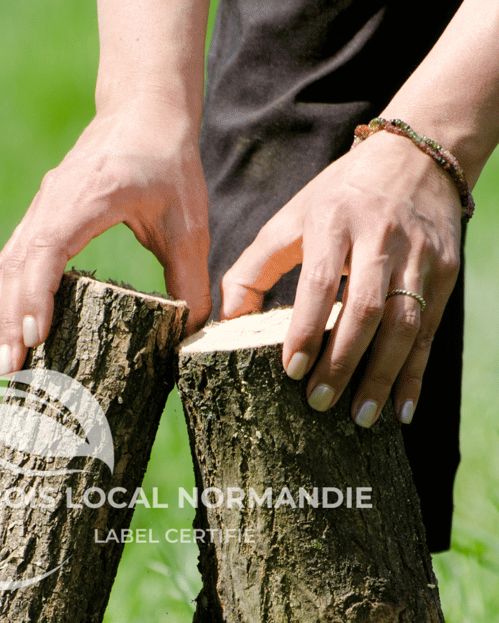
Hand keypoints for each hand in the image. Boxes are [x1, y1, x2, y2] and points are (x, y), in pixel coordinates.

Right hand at [0, 100, 210, 375]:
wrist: (144, 111)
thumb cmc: (169, 164)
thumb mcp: (190, 224)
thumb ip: (191, 280)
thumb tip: (190, 336)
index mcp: (90, 195)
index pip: (48, 248)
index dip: (37, 294)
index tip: (35, 337)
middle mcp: (54, 199)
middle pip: (16, 264)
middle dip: (8, 320)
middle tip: (9, 371)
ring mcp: (41, 207)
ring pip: (7, 264)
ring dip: (1, 314)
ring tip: (4, 364)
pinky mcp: (40, 215)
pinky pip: (14, 260)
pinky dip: (8, 298)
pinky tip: (13, 332)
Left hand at [219, 133, 462, 425]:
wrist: (419, 155)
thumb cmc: (341, 196)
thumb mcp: (292, 218)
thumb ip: (254, 267)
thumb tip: (225, 322)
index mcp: (334, 222)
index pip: (318, 282)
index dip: (306, 329)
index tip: (291, 370)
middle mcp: (380, 238)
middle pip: (365, 309)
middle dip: (342, 362)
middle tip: (319, 403)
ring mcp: (418, 255)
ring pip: (404, 324)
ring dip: (382, 376)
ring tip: (359, 418)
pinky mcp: (445, 271)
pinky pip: (430, 331)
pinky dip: (416, 374)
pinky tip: (402, 410)